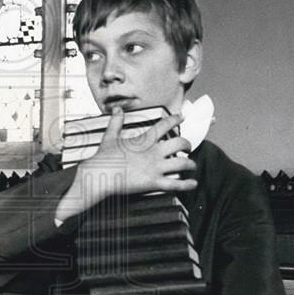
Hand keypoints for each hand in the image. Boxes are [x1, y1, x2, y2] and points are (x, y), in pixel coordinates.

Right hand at [56, 108, 196, 219]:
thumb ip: (116, 122)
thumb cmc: (103, 157)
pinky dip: (187, 185)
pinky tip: (193, 183)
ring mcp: (155, 168)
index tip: (181, 117)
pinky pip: (175, 184)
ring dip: (190, 164)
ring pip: (182, 164)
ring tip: (192, 166)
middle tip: (187, 147)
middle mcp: (154, 152)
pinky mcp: (154, 182)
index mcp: (144, 140)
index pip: (164, 125)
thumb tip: (116, 109)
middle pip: (180, 143)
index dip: (175, 119)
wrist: (99, 174)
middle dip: (187, 144)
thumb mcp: (109, 136)